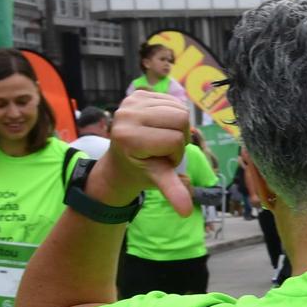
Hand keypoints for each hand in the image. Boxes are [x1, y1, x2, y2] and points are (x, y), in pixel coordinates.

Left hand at [99, 90, 193, 215]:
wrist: (120, 161)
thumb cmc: (141, 171)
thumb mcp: (157, 180)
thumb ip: (172, 191)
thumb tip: (185, 212)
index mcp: (129, 137)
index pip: (175, 139)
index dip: (175, 153)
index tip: (161, 160)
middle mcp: (126, 114)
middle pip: (180, 118)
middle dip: (179, 137)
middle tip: (164, 148)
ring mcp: (130, 101)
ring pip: (179, 108)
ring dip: (177, 126)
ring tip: (161, 138)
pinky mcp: (137, 94)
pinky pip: (172, 100)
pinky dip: (173, 114)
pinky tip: (160, 126)